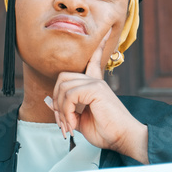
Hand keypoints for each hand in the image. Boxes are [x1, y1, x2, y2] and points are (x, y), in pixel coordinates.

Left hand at [46, 30, 148, 161]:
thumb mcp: (79, 121)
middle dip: (56, 99)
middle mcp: (95, 81)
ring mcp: (96, 83)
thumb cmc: (106, 131)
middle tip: (62, 121)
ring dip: (60, 109)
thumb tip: (48, 100)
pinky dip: (66, 111)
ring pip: (63, 87)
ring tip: (69, 125)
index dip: (98, 46)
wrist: (123, 138)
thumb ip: (66, 110)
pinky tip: (73, 122)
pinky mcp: (96, 89)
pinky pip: (69, 95)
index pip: (93, 61)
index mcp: (94, 86)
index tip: (105, 32)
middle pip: (63, 77)